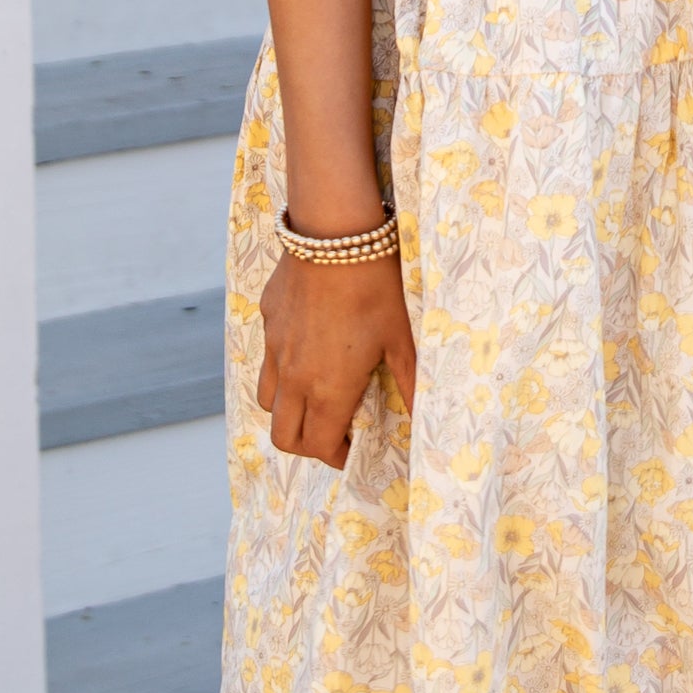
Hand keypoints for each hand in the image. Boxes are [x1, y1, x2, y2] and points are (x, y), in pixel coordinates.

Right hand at [257, 248, 415, 468]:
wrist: (334, 235)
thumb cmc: (375, 288)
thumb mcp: (401, 339)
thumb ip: (411, 384)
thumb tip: (424, 419)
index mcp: (328, 389)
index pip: (319, 446)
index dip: (337, 457)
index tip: (354, 450)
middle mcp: (294, 376)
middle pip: (284, 436)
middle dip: (307, 446)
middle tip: (334, 435)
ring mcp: (275, 349)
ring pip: (267, 401)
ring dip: (289, 411)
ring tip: (317, 398)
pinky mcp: (268, 320)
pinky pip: (267, 359)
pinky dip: (281, 371)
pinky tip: (308, 351)